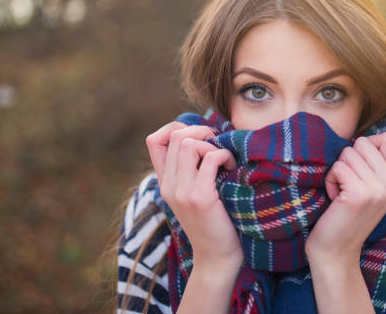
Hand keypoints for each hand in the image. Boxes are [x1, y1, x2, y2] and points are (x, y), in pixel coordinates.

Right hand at [145, 122, 242, 270]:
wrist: (217, 258)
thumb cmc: (214, 222)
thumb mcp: (194, 193)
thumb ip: (191, 169)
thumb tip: (205, 135)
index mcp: (165, 182)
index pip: (154, 140)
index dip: (175, 128)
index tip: (199, 136)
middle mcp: (168, 185)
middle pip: (176, 136)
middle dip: (201, 132)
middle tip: (218, 146)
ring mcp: (182, 191)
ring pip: (189, 142)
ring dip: (213, 144)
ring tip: (225, 160)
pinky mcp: (200, 197)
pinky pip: (211, 157)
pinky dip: (225, 156)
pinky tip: (232, 168)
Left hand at [305, 132, 385, 263]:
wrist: (336, 251)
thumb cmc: (346, 214)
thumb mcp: (370, 187)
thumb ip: (375, 163)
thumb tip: (375, 134)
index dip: (366, 147)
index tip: (359, 170)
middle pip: (363, 142)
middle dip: (347, 160)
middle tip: (347, 185)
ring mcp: (378, 189)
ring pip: (348, 153)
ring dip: (337, 172)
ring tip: (341, 193)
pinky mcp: (359, 194)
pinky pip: (337, 167)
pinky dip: (330, 180)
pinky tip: (335, 199)